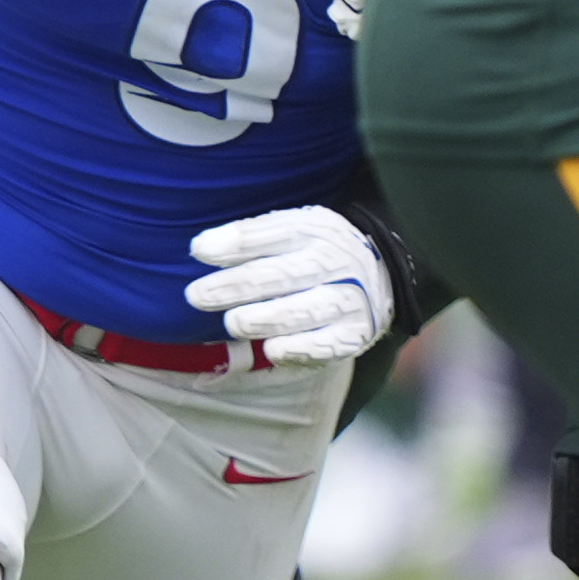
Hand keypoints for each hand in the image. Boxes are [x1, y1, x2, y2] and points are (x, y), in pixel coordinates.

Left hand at [184, 205, 392, 365]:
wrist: (381, 274)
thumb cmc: (312, 251)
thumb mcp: (289, 229)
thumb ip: (248, 237)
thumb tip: (200, 248)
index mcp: (314, 230)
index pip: (273, 232)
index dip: (236, 243)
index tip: (198, 251)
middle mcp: (334, 263)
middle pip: (283, 274)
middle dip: (238, 286)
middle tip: (197, 296)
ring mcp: (348, 300)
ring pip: (304, 311)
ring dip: (266, 319)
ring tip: (234, 323)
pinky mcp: (354, 334)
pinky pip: (326, 346)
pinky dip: (298, 349)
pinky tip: (272, 350)